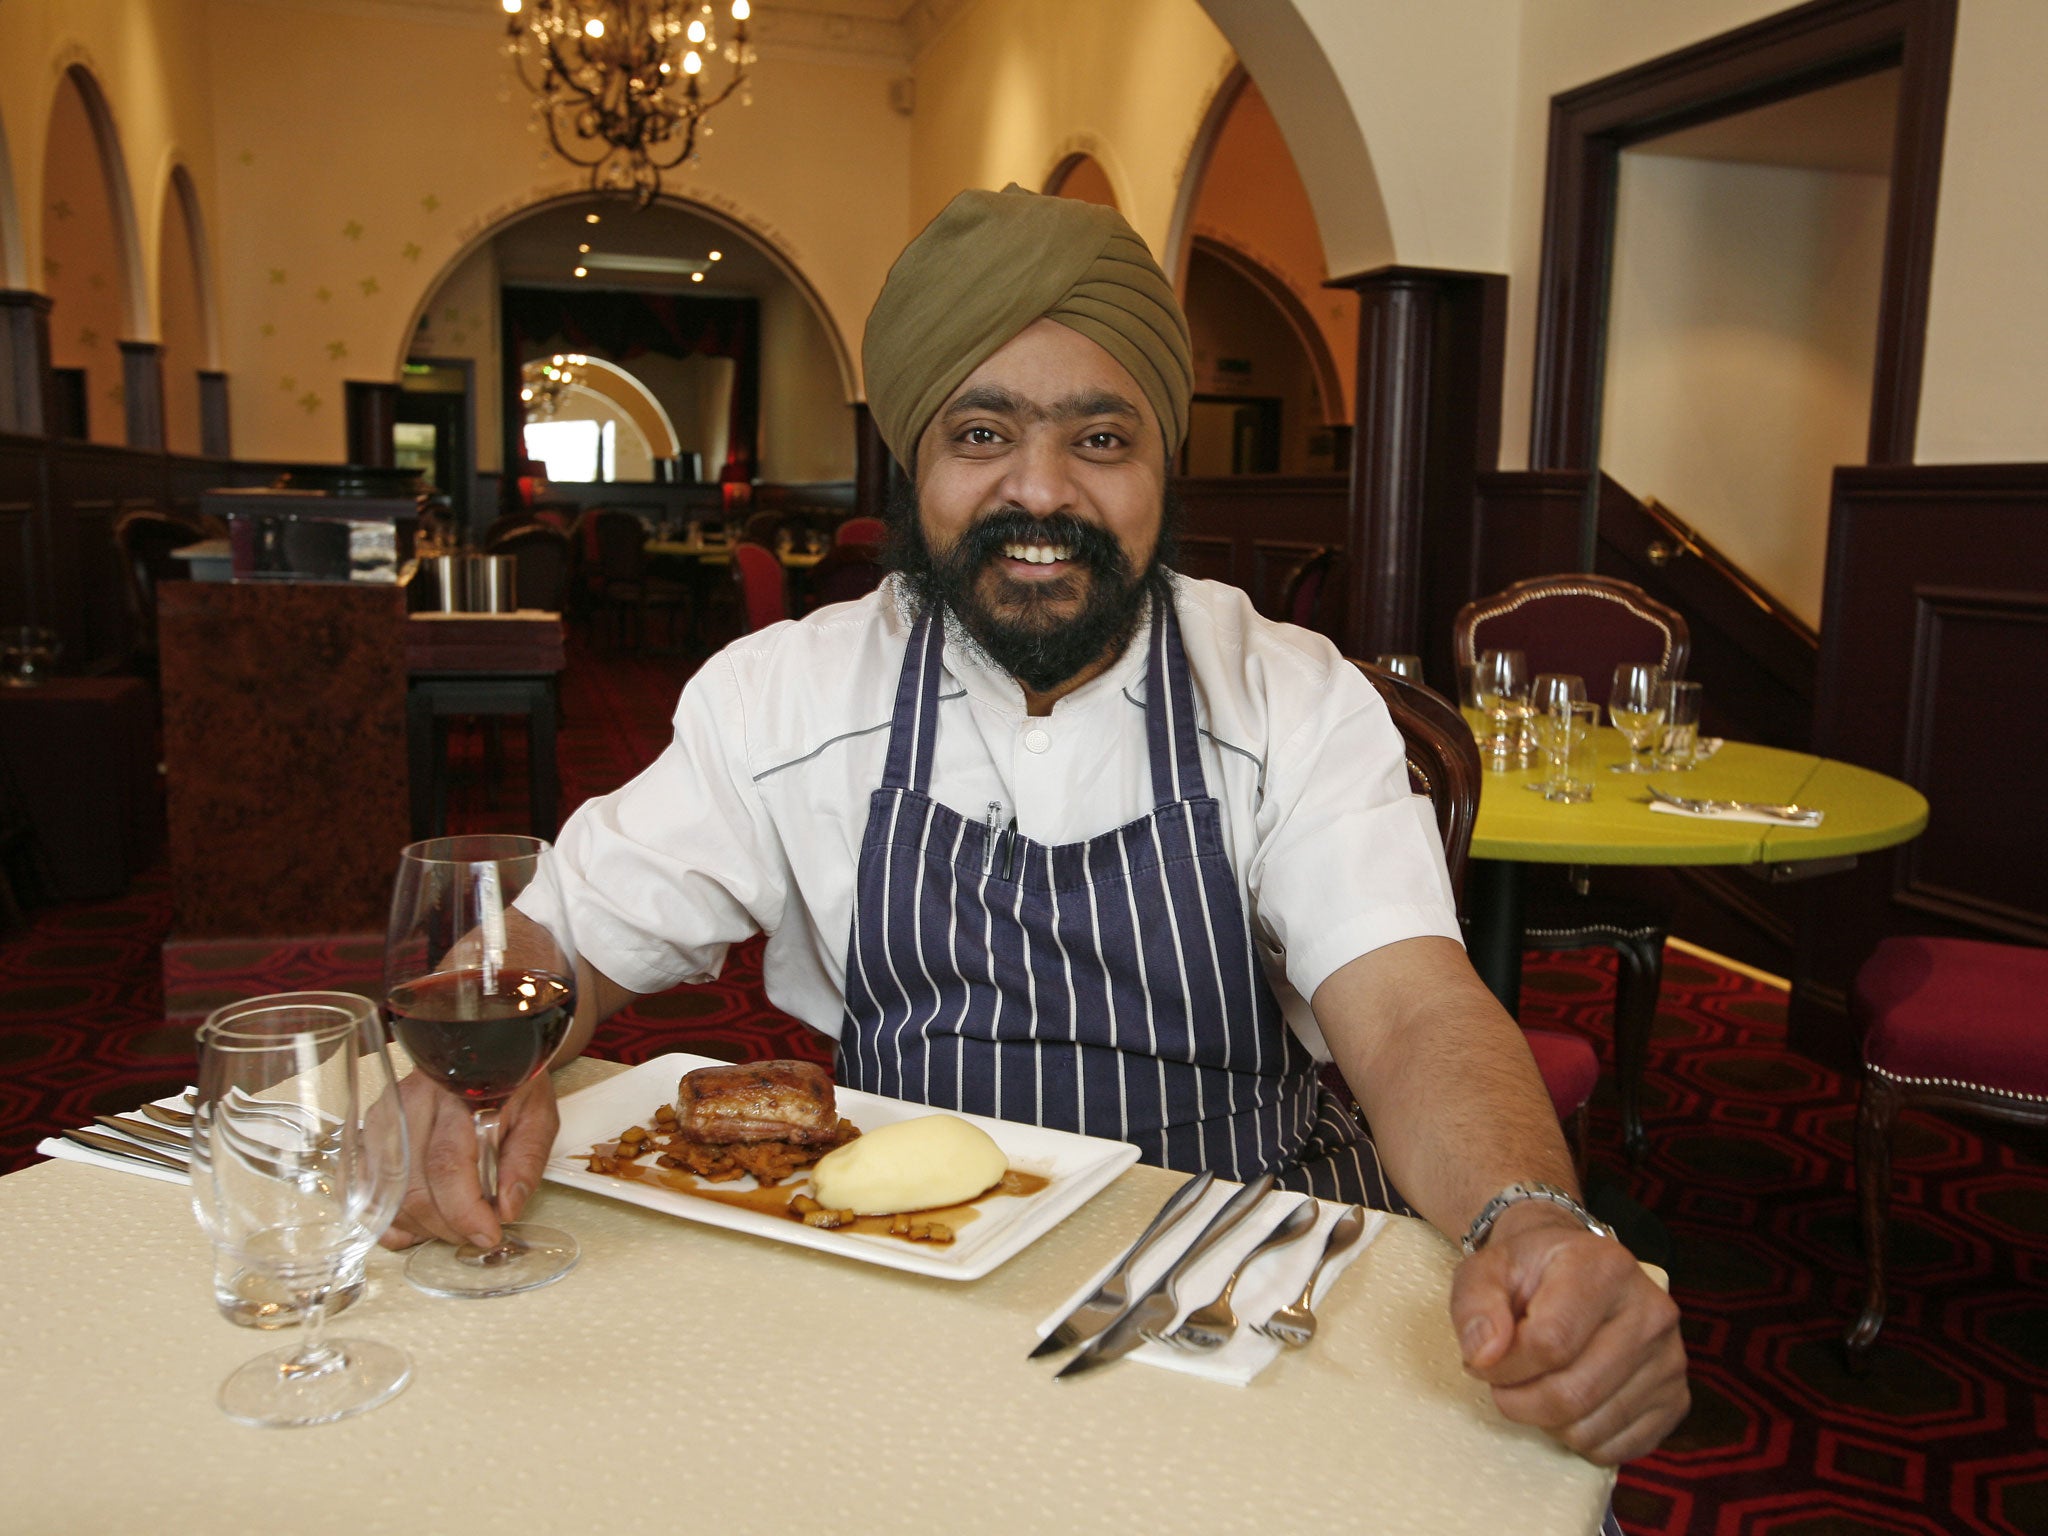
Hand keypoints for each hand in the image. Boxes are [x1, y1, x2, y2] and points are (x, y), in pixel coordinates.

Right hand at [380, 1071, 560, 1251]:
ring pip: (388, 1197)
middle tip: (476, 1231)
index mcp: (455, 1096)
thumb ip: (525, 1160)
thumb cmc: (509, 1083)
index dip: (465, 1210)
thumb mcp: (536, 1114)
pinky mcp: (369, 1137)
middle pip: (412, 1189)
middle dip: (446, 1226)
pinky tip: (418, 1222)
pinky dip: (390, 1220)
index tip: (488, 1233)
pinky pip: (366, 1192)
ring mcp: (383, 1121)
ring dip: (422, 1226)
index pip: (447, 1165)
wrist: (483, 1054)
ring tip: (454, 1222)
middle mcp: (410, 1106)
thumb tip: (507, 1208)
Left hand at [1449, 1204, 1687, 1463]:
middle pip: (1572, 1394)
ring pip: (1590, 1429)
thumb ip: (1475, 1306)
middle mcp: (1651, 1312)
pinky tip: (1570, 1399)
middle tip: (1504, 1382)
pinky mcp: (1676, 1400)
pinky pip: (1615, 1449)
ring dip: (1546, 1421)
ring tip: (1539, 1383)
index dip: (1503, 1367)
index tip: (1482, 1361)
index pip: (1549, 1343)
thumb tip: (1485, 1357)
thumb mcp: (1486, 1270)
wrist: (1576, 1270)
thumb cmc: (1529, 1272)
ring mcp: (1671, 1360)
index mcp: (1605, 1268)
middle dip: (1519, 1401)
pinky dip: (1579, 1438)